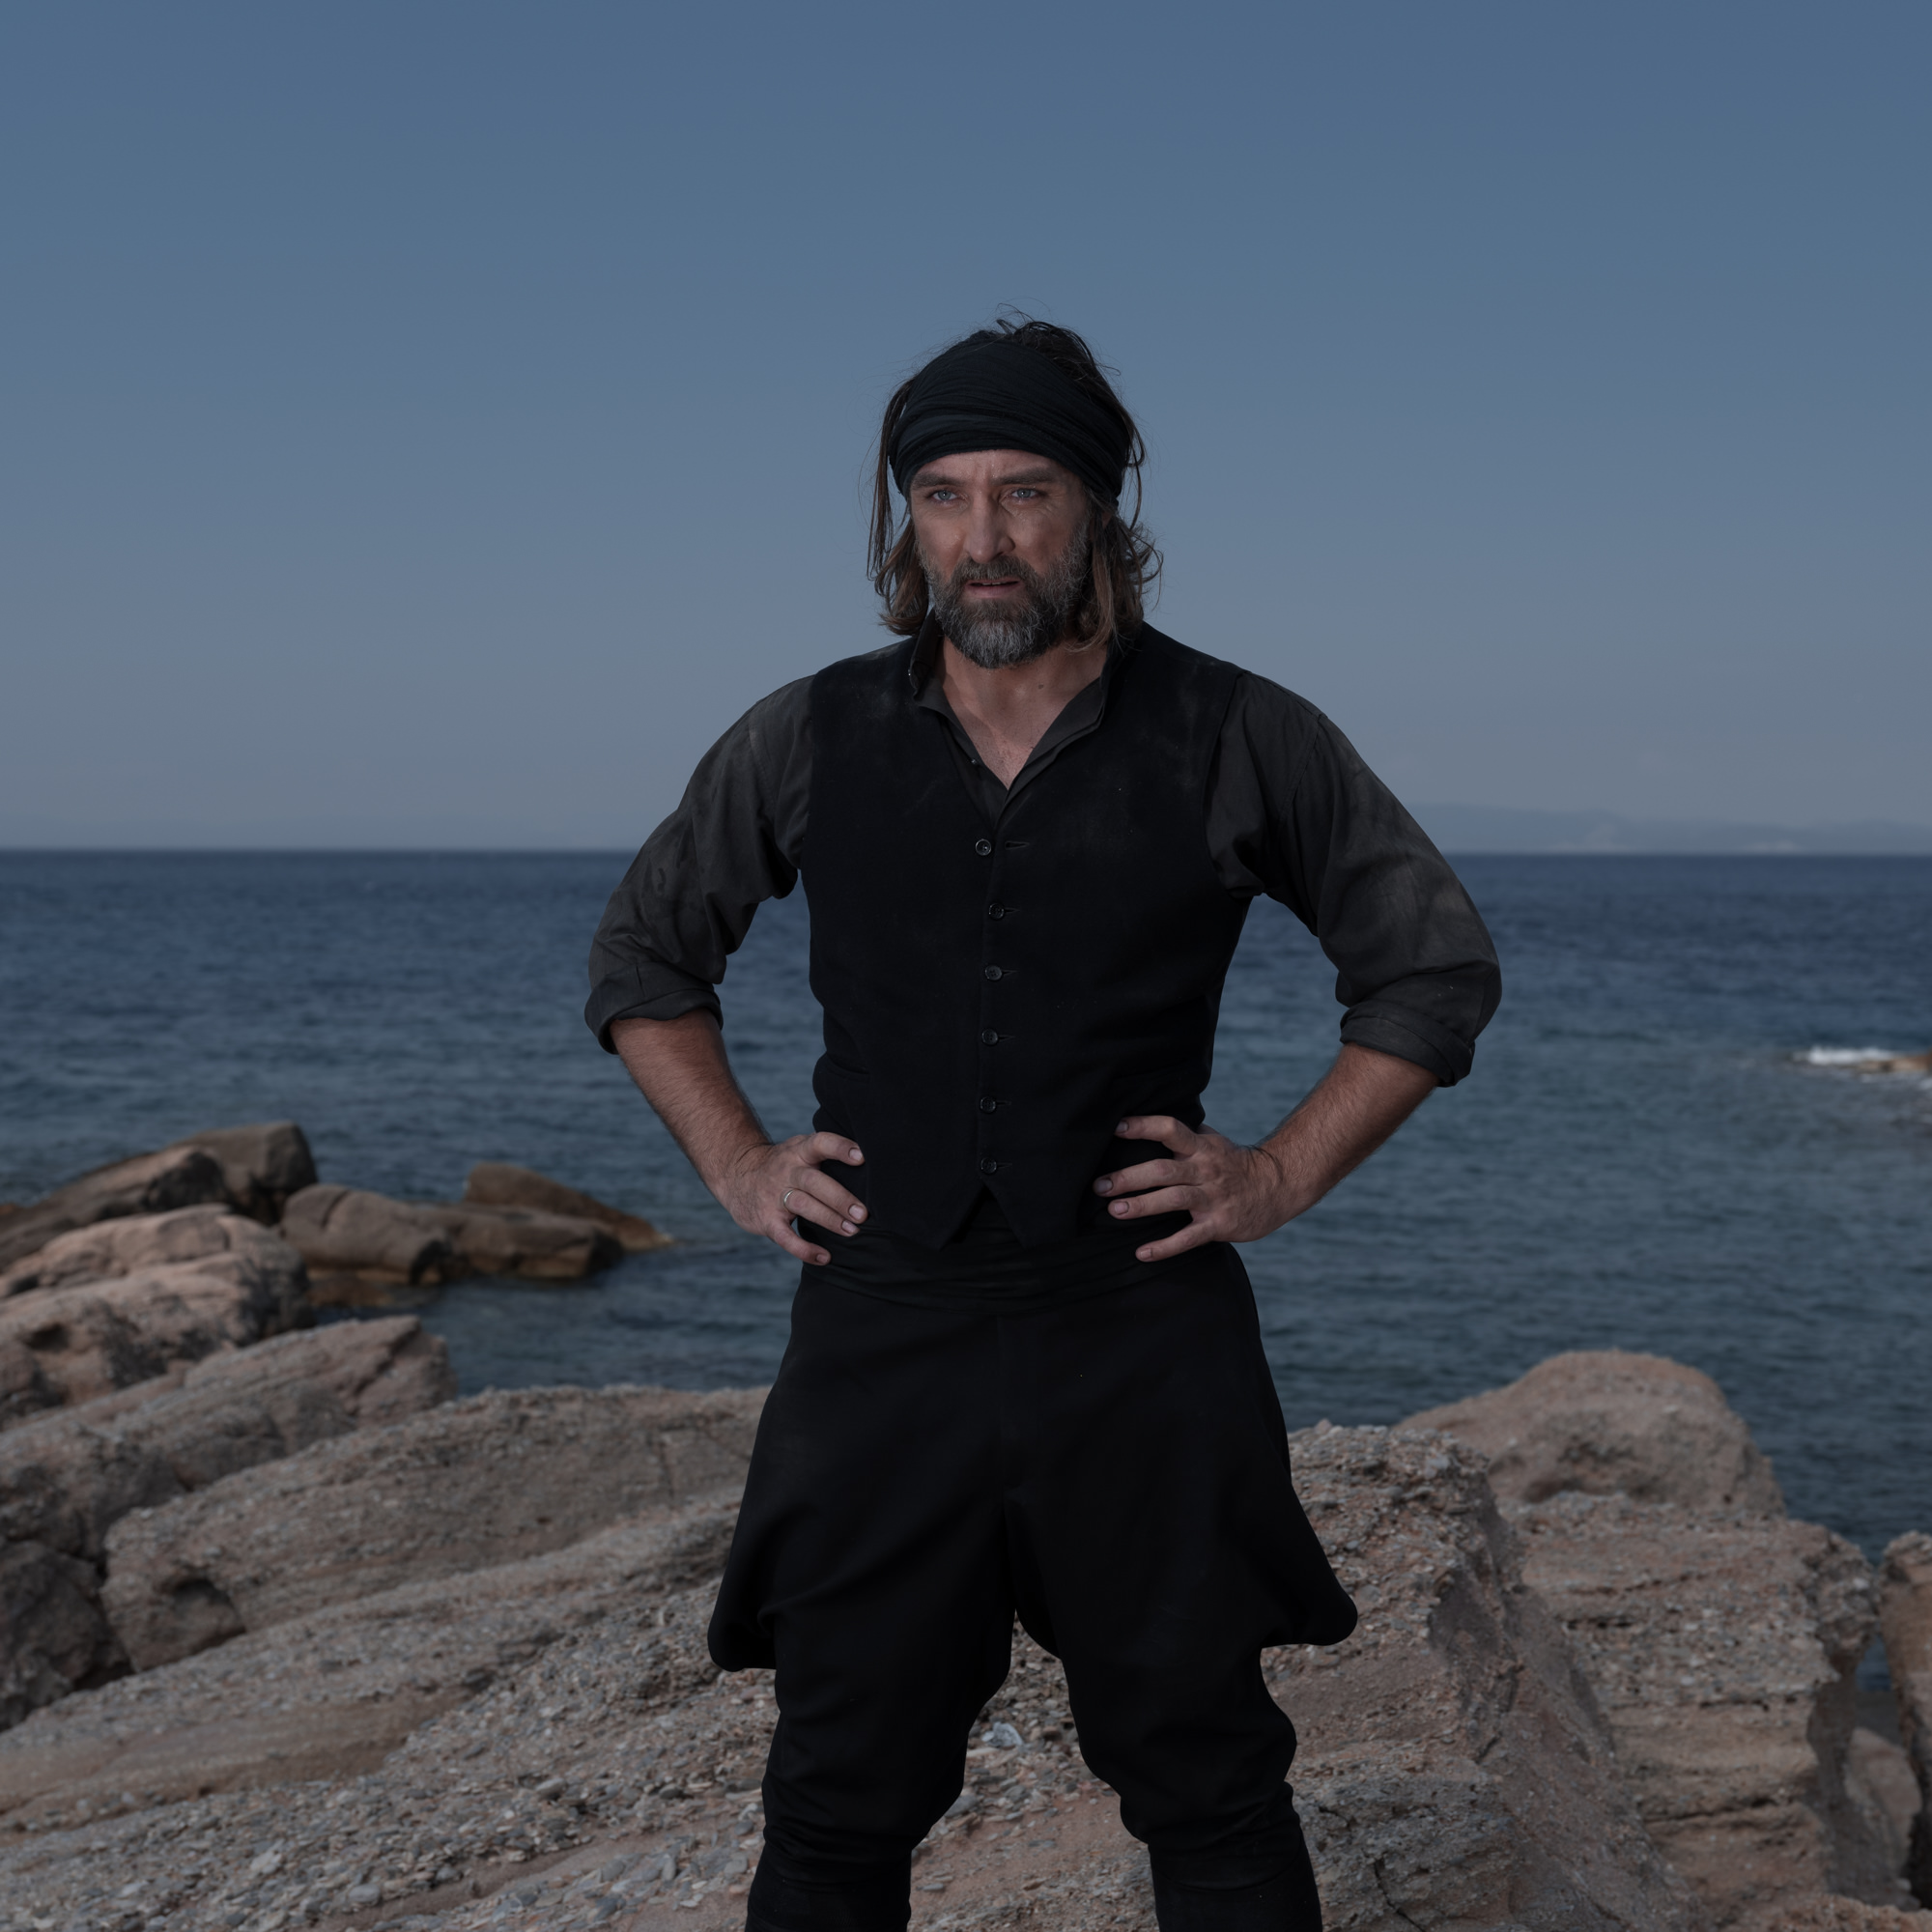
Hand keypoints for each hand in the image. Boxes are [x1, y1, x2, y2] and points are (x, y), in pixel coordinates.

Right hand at [718, 1131, 866, 1265]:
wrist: (736, 1174)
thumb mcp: (800, 1149)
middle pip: (814, 1182)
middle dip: (840, 1198)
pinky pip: (785, 1236)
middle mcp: (787, 1170)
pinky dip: (804, 1249)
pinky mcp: (766, 1219)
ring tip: (852, 1232)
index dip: (840, 1148)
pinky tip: (824, 1257)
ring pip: (803, 1206)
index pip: (820, 1143)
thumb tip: (875, 1166)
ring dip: (829, 1220)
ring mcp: (774, 1195)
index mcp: (799, 1151)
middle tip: (863, 1214)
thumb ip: (827, 1154)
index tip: (862, 1157)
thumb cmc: (784, 1165)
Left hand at [1093, 1116, 1304, 1262]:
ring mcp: (1212, 1198)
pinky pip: (1188, 1238)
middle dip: (1129, 1177)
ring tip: (1115, 1211)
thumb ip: (1185, 1135)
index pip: (1170, 1130)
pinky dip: (1164, 1246)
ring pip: (1173, 1200)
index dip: (1144, 1126)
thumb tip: (1149, 1122)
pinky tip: (1141, 1253)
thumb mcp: (1214, 1141)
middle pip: (1163, 1170)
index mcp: (1201, 1147)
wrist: (1277, 1186)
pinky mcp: (1219, 1225)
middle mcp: (1205, 1170)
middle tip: (1099, 1185)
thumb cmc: (1235, 1163)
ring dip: (1142, 1206)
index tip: (1116, 1127)